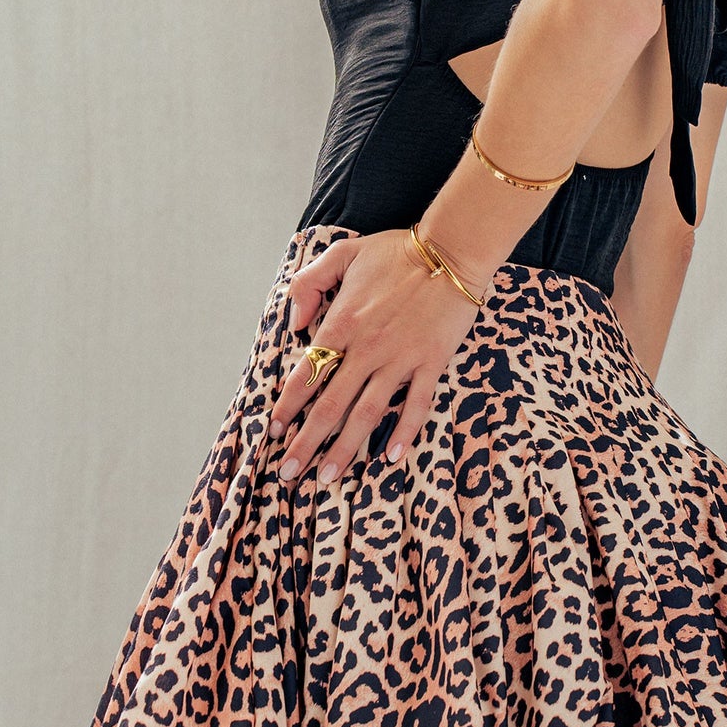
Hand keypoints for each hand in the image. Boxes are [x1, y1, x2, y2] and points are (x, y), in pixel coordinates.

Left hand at [267, 228, 487, 485]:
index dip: (287, 406)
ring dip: (345, 449)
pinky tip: (390, 458)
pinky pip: (415, 405)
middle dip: (306, 443)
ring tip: (328, 477)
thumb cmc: (397, 251)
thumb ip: (309, 283)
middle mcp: (367, 348)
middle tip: (289, 472)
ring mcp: (400, 358)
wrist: (452, 250)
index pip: (306, 374)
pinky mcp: (431, 363)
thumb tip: (294, 323)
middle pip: (329, 406)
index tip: (274, 430)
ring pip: (366, 414)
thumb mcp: (343, 253)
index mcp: (342, 322)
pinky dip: (403, 433)